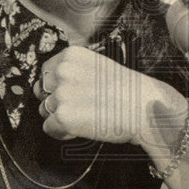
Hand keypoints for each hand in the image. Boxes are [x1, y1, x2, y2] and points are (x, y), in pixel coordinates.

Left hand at [38, 46, 187, 150]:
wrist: (144, 108)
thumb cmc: (128, 90)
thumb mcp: (99, 66)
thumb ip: (73, 71)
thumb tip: (46, 86)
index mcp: (72, 55)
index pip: (47, 71)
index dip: (58, 86)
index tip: (74, 93)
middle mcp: (63, 71)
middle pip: (43, 91)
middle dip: (57, 102)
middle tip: (82, 107)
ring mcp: (62, 93)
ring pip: (45, 111)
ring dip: (60, 117)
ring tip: (85, 117)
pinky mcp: (63, 116)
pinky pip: (49, 128)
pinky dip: (63, 132)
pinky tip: (82, 127)